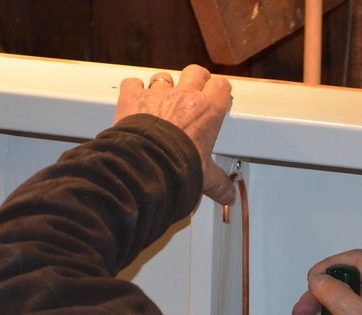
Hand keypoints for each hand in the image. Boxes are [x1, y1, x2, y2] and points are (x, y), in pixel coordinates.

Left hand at [113, 65, 235, 204]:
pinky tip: (135, 99)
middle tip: (193, 91)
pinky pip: (133, 83)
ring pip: (164, 77)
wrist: (147, 165)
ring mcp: (158, 94)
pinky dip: (133, 89)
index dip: (218, 90)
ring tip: (162, 100)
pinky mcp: (133, 97)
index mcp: (208, 111)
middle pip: (195, 72)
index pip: (220, 86)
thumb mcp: (205, 177)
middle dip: (195, 79)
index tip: (217, 96)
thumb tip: (229, 196)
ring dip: (164, 86)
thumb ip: (219, 184)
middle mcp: (185, 96)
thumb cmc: (179, 168)